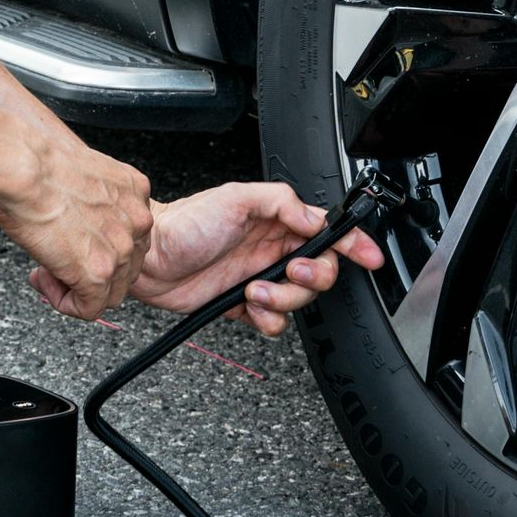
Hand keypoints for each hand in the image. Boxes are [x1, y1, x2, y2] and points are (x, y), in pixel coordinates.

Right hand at [0, 121, 152, 319]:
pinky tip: (46, 282)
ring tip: (47, 270)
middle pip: (125, 265)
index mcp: (134, 191)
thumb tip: (74, 201)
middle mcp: (136, 221)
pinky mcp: (98, 274)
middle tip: (58, 257)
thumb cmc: (36, 158)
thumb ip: (90, 192)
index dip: (99, 243)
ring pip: (110, 291)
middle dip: (91, 267)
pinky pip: (89, 308)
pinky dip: (66, 303)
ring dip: (77, 286)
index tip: (74, 239)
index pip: (129, 234)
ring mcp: (120, 250)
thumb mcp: (80, 166)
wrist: (22, 167)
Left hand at [30, 180, 384, 336]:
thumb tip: (315, 218)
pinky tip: (249, 306)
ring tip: (254, 289)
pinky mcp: (243, 303)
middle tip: (290, 271)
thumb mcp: (236, 197)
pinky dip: (268, 318)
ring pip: (299, 299)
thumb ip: (281, 203)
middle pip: (320, 271)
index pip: (326, 231)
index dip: (352, 244)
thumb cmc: (184, 221)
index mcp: (276, 220)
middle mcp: (271, 248)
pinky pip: (274, 319)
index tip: (368, 256)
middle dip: (313, 277)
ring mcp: (259, 276)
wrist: (147, 256)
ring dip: (283, 299)